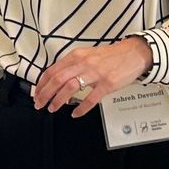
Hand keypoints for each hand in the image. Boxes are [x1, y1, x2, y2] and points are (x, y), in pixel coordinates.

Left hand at [33, 38, 154, 117]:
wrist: (132, 54)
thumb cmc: (109, 57)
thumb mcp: (87, 55)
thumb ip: (72, 66)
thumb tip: (55, 80)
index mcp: (76, 56)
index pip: (52, 70)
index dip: (42, 84)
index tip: (36, 94)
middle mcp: (83, 63)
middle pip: (58, 79)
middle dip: (45, 93)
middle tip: (39, 104)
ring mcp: (96, 73)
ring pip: (70, 87)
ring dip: (58, 100)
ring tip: (53, 108)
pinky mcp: (107, 84)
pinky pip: (91, 98)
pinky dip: (81, 108)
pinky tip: (75, 114)